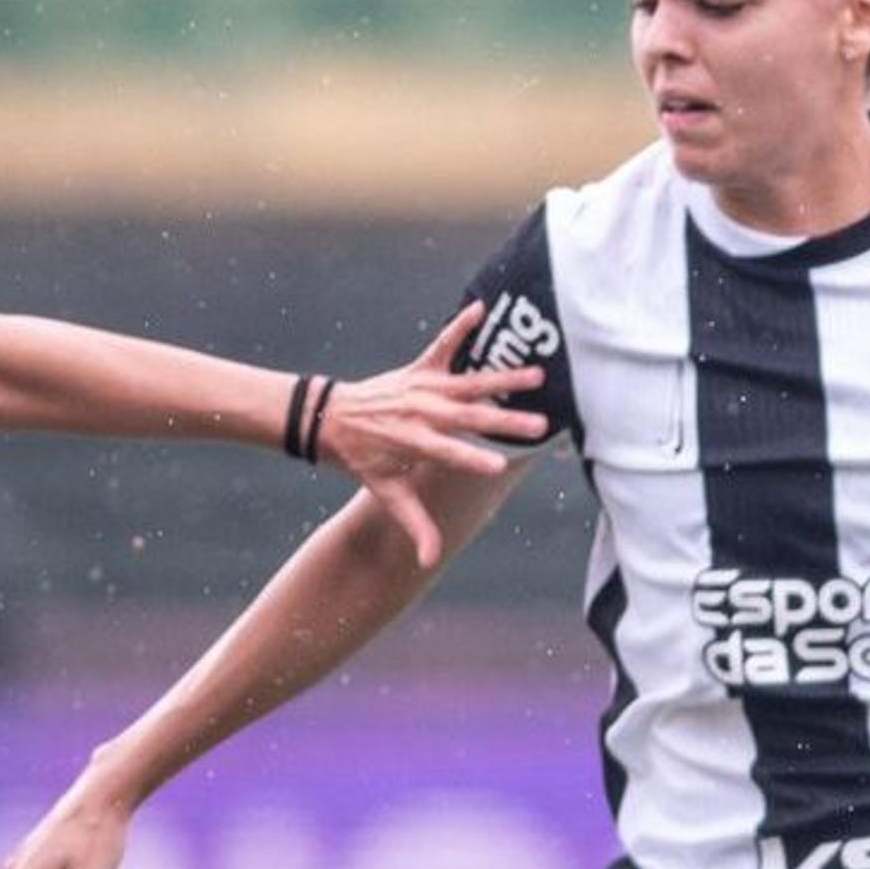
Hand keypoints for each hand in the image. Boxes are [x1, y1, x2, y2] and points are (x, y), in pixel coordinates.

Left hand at [313, 302, 549, 565]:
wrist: (329, 418)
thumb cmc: (363, 458)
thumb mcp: (386, 493)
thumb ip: (414, 524)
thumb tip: (428, 560)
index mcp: (415, 443)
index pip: (450, 454)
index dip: (473, 460)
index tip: (500, 466)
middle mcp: (422, 412)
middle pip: (469, 418)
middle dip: (504, 421)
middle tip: (540, 425)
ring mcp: (422, 386)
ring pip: (469, 382)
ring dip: (504, 377)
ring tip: (539, 374)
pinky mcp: (419, 367)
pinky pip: (444, 343)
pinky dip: (460, 325)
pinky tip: (481, 307)